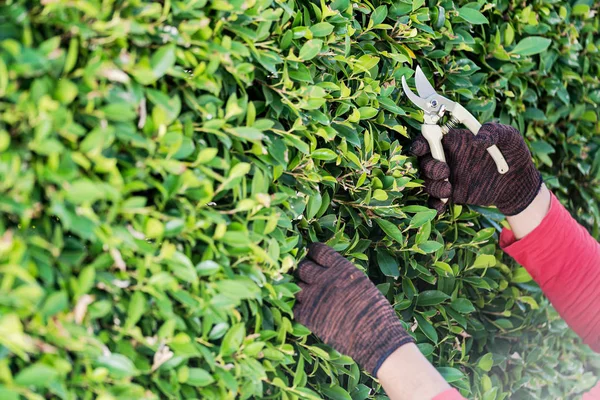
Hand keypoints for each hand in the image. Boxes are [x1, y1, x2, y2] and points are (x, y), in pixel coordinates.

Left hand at [293, 243, 413, 375]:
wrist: (375, 338)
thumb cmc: (375, 312)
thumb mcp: (362, 283)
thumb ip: (343, 274)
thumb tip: (331, 270)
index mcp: (340, 268)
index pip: (317, 250)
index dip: (314, 253)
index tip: (313, 258)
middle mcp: (324, 278)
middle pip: (302, 267)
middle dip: (305, 271)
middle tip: (309, 278)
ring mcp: (313, 297)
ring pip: (296, 286)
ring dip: (301, 290)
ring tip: (310, 296)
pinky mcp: (307, 316)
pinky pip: (294, 306)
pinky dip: (300, 308)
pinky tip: (309, 312)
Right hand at [411, 122, 541, 214]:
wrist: (518, 182)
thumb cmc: (513, 153)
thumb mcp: (508, 136)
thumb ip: (493, 131)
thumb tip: (476, 140)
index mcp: (454, 141)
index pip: (428, 139)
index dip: (420, 143)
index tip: (421, 149)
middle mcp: (447, 159)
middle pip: (424, 162)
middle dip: (429, 167)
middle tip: (445, 172)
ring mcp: (449, 178)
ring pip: (428, 182)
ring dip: (433, 187)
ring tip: (449, 190)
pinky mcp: (453, 194)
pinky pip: (436, 200)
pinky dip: (434, 205)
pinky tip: (441, 207)